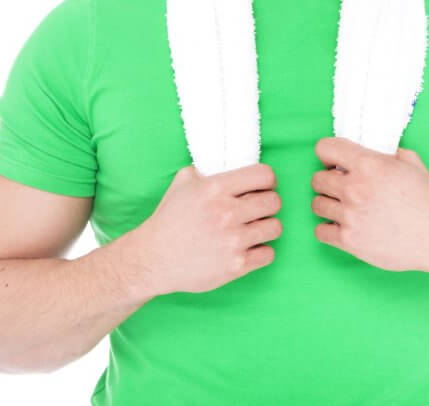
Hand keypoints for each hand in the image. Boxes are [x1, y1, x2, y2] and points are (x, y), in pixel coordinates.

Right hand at [139, 162, 282, 295]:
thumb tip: (226, 163)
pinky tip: (249, 248)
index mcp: (216, 188)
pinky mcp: (236, 265)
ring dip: (266, 227)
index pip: (264, 175)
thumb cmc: (169, 220)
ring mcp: (233, 240)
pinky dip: (261, 251)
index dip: (267, 180)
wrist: (153, 258)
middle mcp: (227, 212)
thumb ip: (206, 170)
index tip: (263, 187)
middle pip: (274, 202)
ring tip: (254, 229)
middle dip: (269, 204)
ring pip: (275, 227)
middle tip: (258, 209)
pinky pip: (268, 254)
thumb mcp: (182, 183)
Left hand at [310, 136, 428, 273]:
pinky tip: (342, 226)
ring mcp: (350, 216)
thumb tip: (371, 151)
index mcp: (368, 164)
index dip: (328, 154)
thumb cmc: (427, 200)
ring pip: (317, 204)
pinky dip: (328, 229)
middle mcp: (355, 188)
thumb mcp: (411, 163)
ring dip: (328, 204)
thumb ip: (386, 153)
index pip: (324, 148)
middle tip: (340, 187)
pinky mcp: (349, 241)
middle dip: (327, 181)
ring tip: (342, 207)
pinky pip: (320, 231)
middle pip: (316, 179)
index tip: (334, 163)